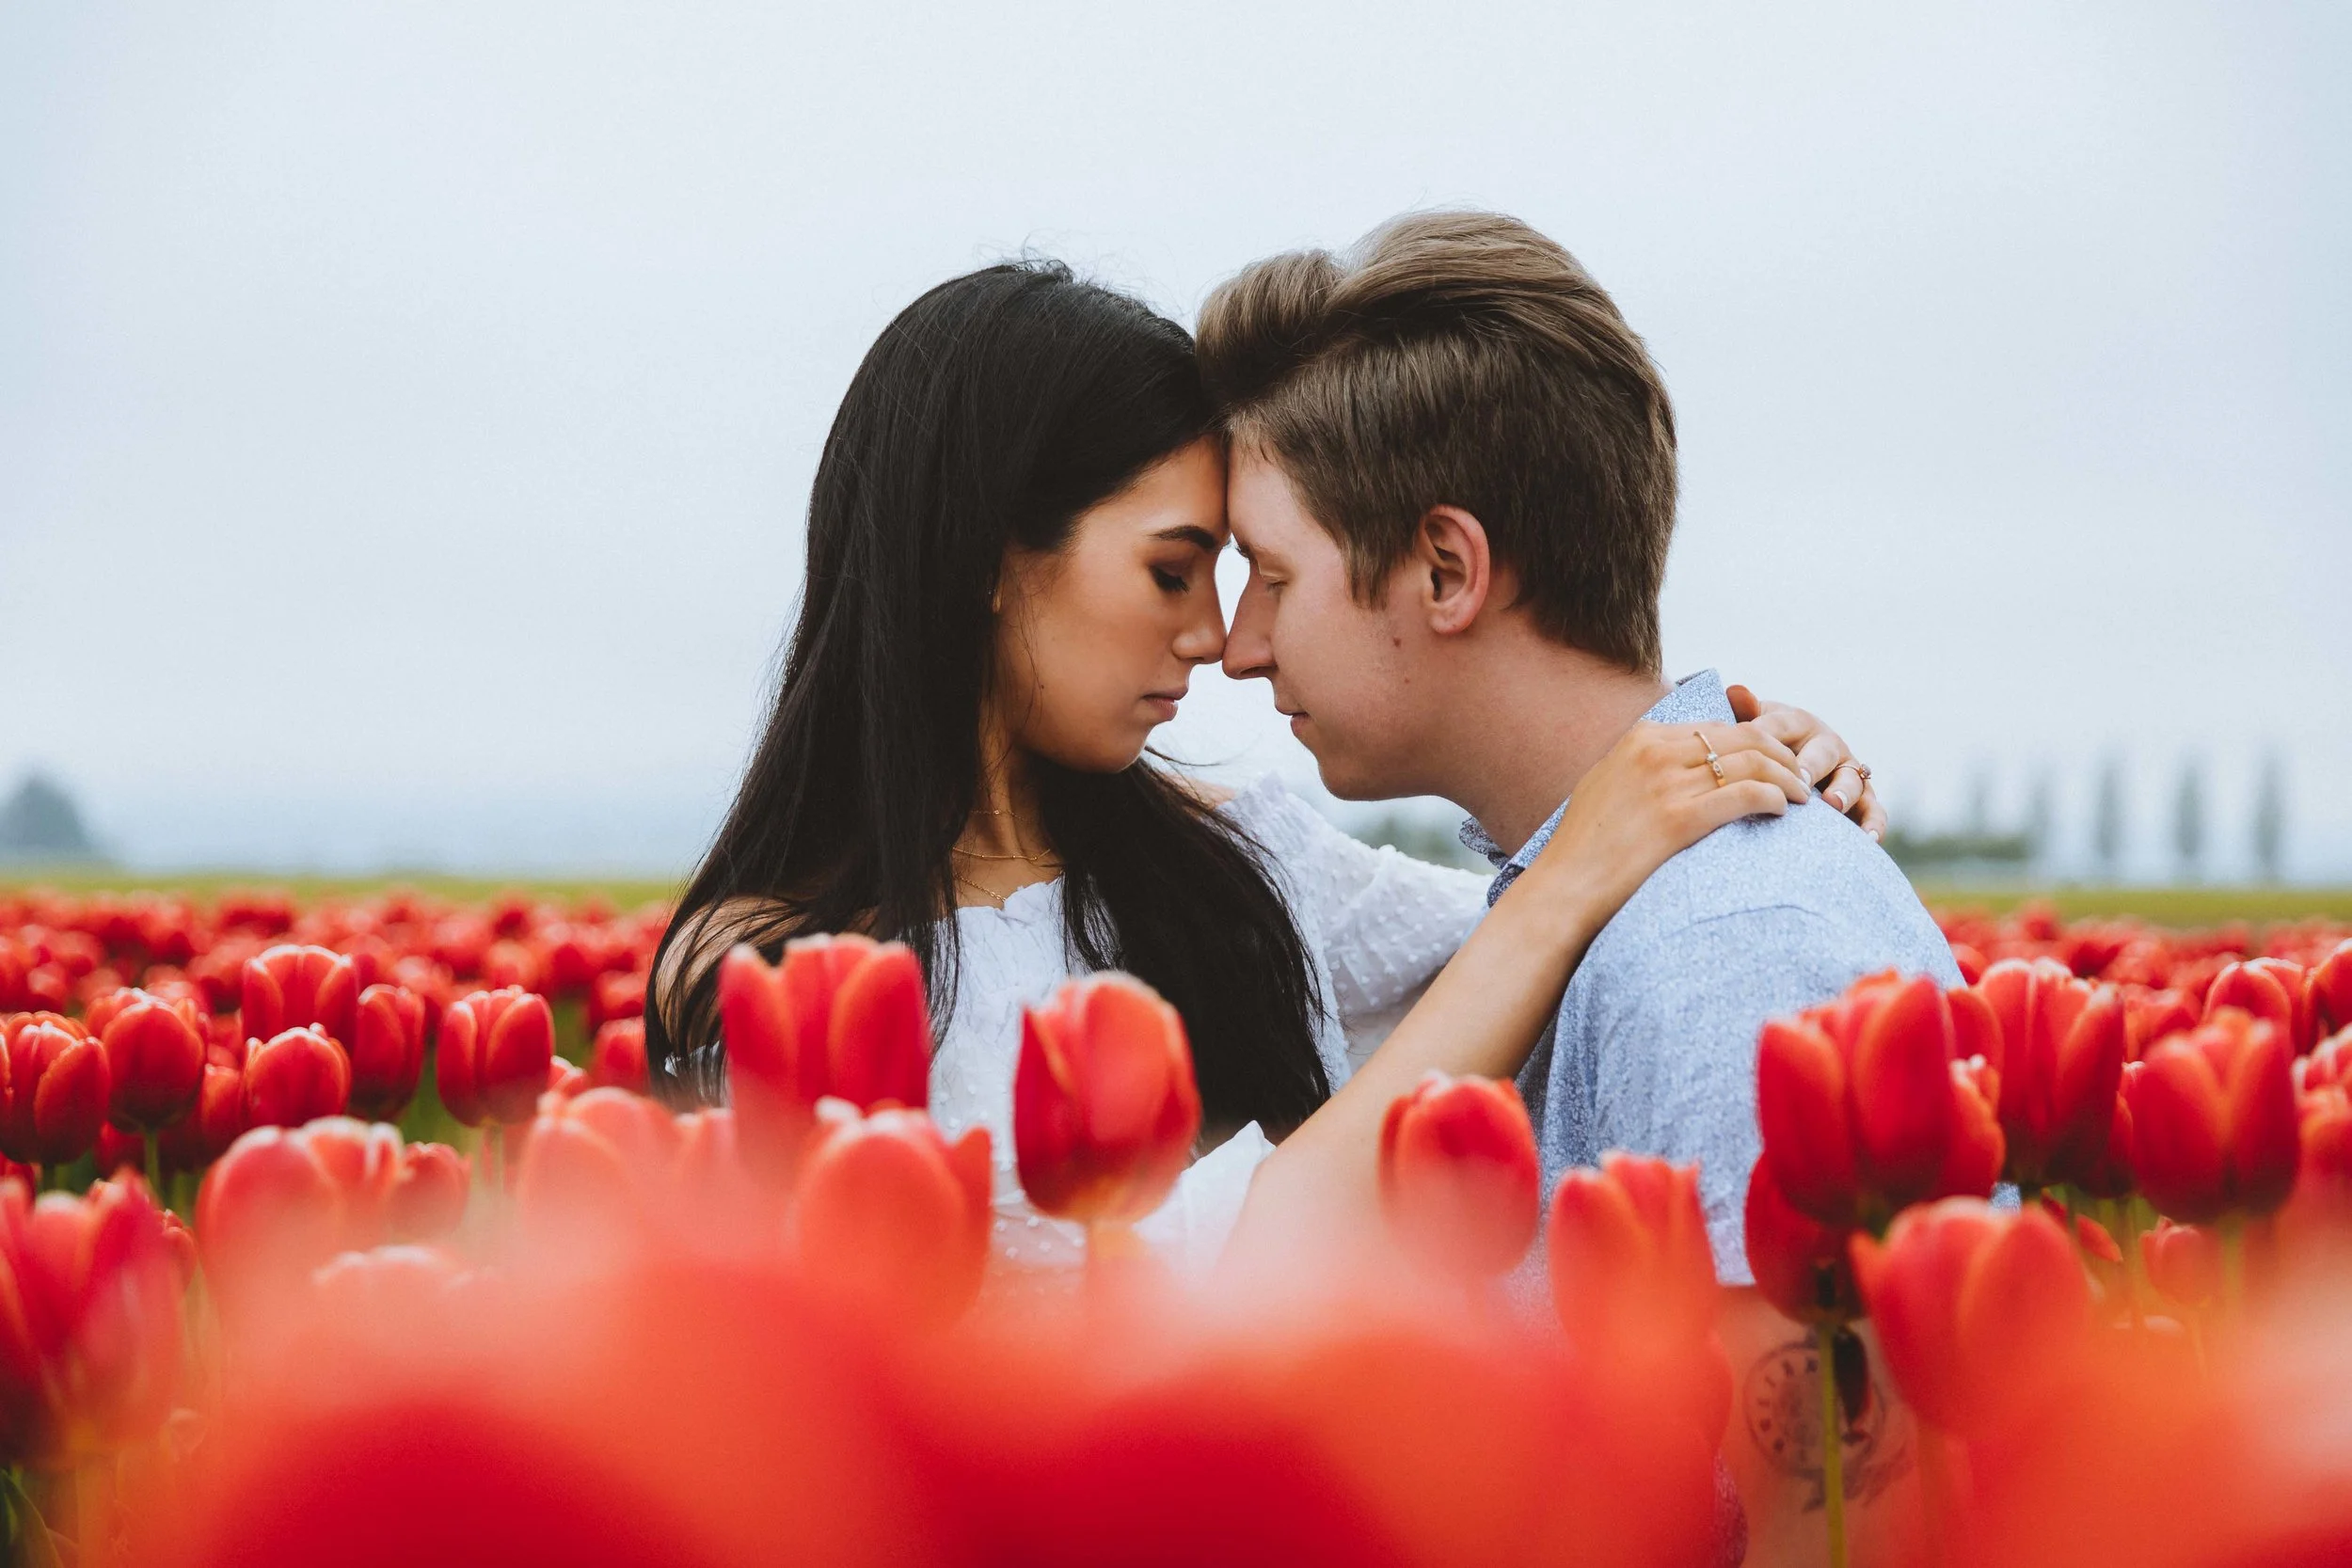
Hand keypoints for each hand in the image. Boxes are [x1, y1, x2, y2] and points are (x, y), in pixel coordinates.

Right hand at [1521, 720, 1808, 918]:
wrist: (1563, 887)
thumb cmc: (1583, 848)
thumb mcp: (1606, 785)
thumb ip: (1640, 766)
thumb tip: (1675, 764)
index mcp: (1639, 738)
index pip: (1715, 727)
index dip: (1754, 742)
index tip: (1772, 762)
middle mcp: (1654, 751)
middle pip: (1742, 737)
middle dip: (1780, 755)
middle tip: (1800, 776)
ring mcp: (1666, 782)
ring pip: (1751, 763)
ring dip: (1786, 777)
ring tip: (1802, 796)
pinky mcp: (1678, 818)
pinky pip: (1744, 794)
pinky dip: (1773, 797)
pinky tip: (1782, 810)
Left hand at [1725, 684, 1885, 839]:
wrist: (1787, 765)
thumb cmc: (1762, 746)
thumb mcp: (1751, 726)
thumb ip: (1745, 713)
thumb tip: (1736, 690)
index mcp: (1796, 723)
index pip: (1782, 726)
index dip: (1769, 735)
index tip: (1755, 750)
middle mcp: (1826, 744)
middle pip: (1823, 752)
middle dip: (1811, 765)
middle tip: (1799, 780)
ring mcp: (1846, 771)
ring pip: (1852, 780)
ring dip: (1843, 792)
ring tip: (1831, 805)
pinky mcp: (1862, 799)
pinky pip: (1873, 810)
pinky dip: (1873, 823)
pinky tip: (1867, 838)